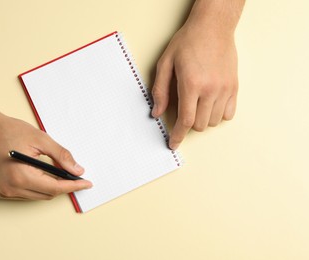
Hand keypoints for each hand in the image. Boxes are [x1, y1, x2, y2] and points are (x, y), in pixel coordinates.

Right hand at [0, 113, 91, 199]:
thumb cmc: (9, 131)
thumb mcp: (41, 139)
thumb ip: (61, 156)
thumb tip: (77, 170)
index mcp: (20, 176)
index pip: (55, 188)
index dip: (73, 186)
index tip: (87, 183)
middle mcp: (11, 188)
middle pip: (48, 194)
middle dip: (64, 186)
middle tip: (77, 175)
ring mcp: (4, 191)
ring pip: (38, 196)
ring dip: (52, 187)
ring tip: (61, 172)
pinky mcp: (1, 190)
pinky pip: (27, 194)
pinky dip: (39, 186)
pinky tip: (45, 175)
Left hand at [151, 22, 238, 149]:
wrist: (213, 27)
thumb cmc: (188, 42)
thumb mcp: (166, 63)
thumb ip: (160, 90)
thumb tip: (157, 112)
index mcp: (191, 84)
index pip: (185, 121)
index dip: (177, 136)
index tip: (173, 144)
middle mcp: (211, 89)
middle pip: (199, 125)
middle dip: (188, 124)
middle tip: (183, 110)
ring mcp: (225, 89)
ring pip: (213, 121)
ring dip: (202, 119)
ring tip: (197, 104)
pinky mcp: (234, 87)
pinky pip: (229, 114)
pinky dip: (218, 115)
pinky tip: (210, 104)